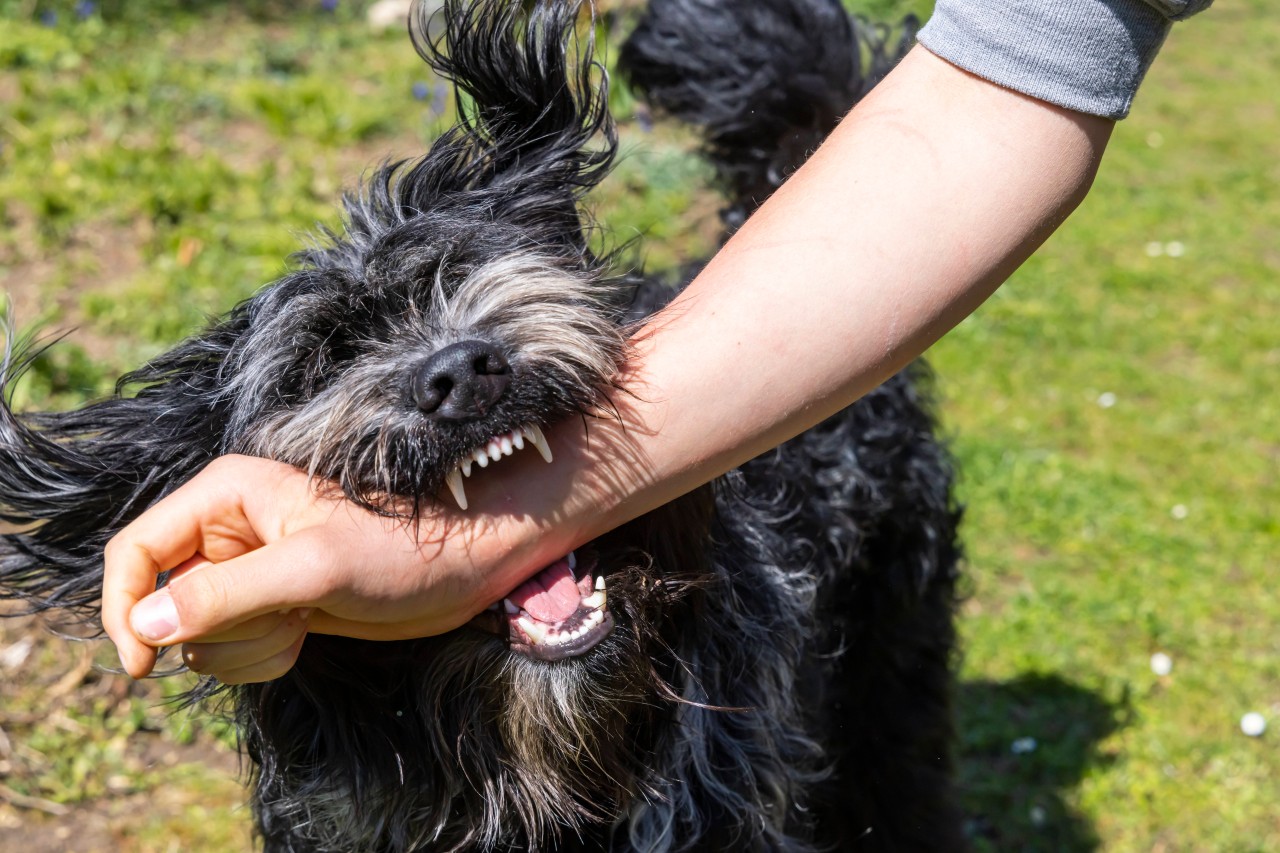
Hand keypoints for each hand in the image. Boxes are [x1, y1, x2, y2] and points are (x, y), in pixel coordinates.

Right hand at [101, 454, 546, 681]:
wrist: (462, 567)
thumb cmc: (402, 550)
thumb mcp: (312, 570)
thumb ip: (225, 595)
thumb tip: (144, 625)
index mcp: (225, 494)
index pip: (135, 550)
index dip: (124, 607)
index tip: (141, 664)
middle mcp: (228, 528)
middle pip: (164, 601)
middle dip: (214, 630)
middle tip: (280, 618)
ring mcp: (249, 568)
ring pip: (197, 634)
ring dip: (243, 647)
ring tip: (300, 622)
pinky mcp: (272, 603)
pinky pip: (231, 649)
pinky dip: (261, 657)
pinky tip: (306, 633)